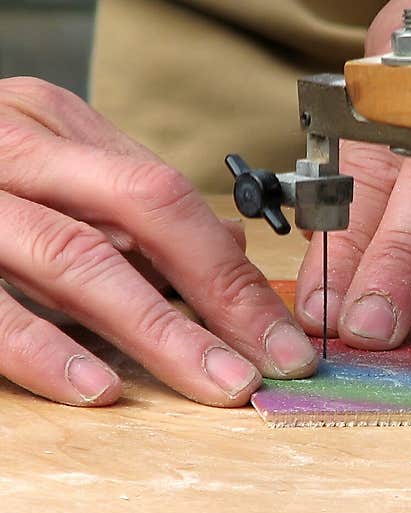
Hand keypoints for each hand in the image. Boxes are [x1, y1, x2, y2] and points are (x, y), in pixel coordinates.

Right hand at [0, 77, 316, 406]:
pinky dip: (41, 347)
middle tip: (270, 364)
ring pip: (76, 256)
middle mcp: (15, 145)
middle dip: (220, 295)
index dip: (235, 270)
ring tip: (213, 383)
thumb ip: (120, 215)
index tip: (282, 333)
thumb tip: (223, 268)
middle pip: (146, 212)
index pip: (173, 196)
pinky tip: (96, 387)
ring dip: (156, 328)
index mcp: (57, 125)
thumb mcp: (47, 174)